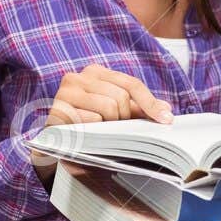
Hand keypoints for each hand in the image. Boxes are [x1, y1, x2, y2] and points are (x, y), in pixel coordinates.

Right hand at [46, 63, 173, 126]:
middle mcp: (78, 77)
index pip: (131, 84)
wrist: (53, 147)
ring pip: (109, 107)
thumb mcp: (114, 114)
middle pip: (121, 97)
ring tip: (100, 132)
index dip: (151, 102)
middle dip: (125, 118)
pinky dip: (94, 131)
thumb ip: (136, 108)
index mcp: (94, 73)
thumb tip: (166, 110)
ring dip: (110, 125)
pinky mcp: (57, 110)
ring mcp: (65, 92)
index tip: (167, 119)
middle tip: (117, 130)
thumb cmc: (86, 127)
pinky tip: (86, 134)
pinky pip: (91, 120)